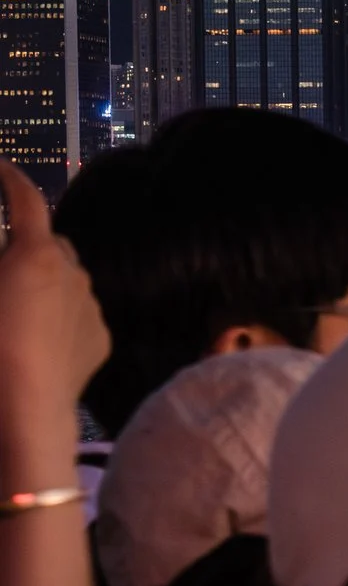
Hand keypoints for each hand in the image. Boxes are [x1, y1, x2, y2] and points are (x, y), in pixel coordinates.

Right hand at [0, 164, 108, 419]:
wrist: (23, 416)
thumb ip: (3, 265)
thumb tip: (9, 264)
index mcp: (36, 255)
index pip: (26, 202)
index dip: (11, 181)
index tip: (2, 169)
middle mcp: (73, 272)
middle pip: (48, 243)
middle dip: (25, 246)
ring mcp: (91, 306)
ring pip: (65, 281)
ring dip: (42, 284)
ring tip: (11, 312)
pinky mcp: (100, 340)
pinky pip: (76, 316)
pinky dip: (57, 317)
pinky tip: (34, 342)